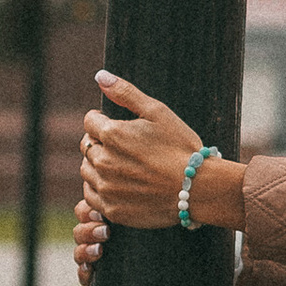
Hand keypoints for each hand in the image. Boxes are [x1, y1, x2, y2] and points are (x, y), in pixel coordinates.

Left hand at [76, 69, 201, 270]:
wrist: (198, 189)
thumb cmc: (181, 147)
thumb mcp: (157, 112)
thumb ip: (125, 93)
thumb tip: (100, 75)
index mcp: (112, 134)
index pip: (90, 121)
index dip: (104, 121)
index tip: (121, 128)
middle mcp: (103, 161)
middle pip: (87, 146)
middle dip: (101, 144)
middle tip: (127, 149)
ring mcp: (106, 187)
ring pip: (87, 171)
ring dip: (98, 166)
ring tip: (124, 167)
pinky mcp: (112, 209)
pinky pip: (91, 197)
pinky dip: (100, 189)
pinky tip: (120, 185)